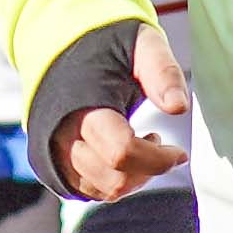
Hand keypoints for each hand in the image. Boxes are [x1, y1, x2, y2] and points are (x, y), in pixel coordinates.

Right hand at [30, 15, 192, 200]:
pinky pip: (87, 191)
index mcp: (83, 103)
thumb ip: (162, 72)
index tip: (180, 153)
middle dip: (148, 169)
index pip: (121, 152)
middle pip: (114, 178)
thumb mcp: (142, 44)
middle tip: (159, 142)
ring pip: (102, 190)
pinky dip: (113, 182)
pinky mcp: (52, 162)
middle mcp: (61, 132)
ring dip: (132, 178)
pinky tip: (122, 155)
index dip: (158, 160)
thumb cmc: (107, 42)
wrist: (60, 41)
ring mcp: (53, 150)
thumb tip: (179, 107)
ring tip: (141, 144)